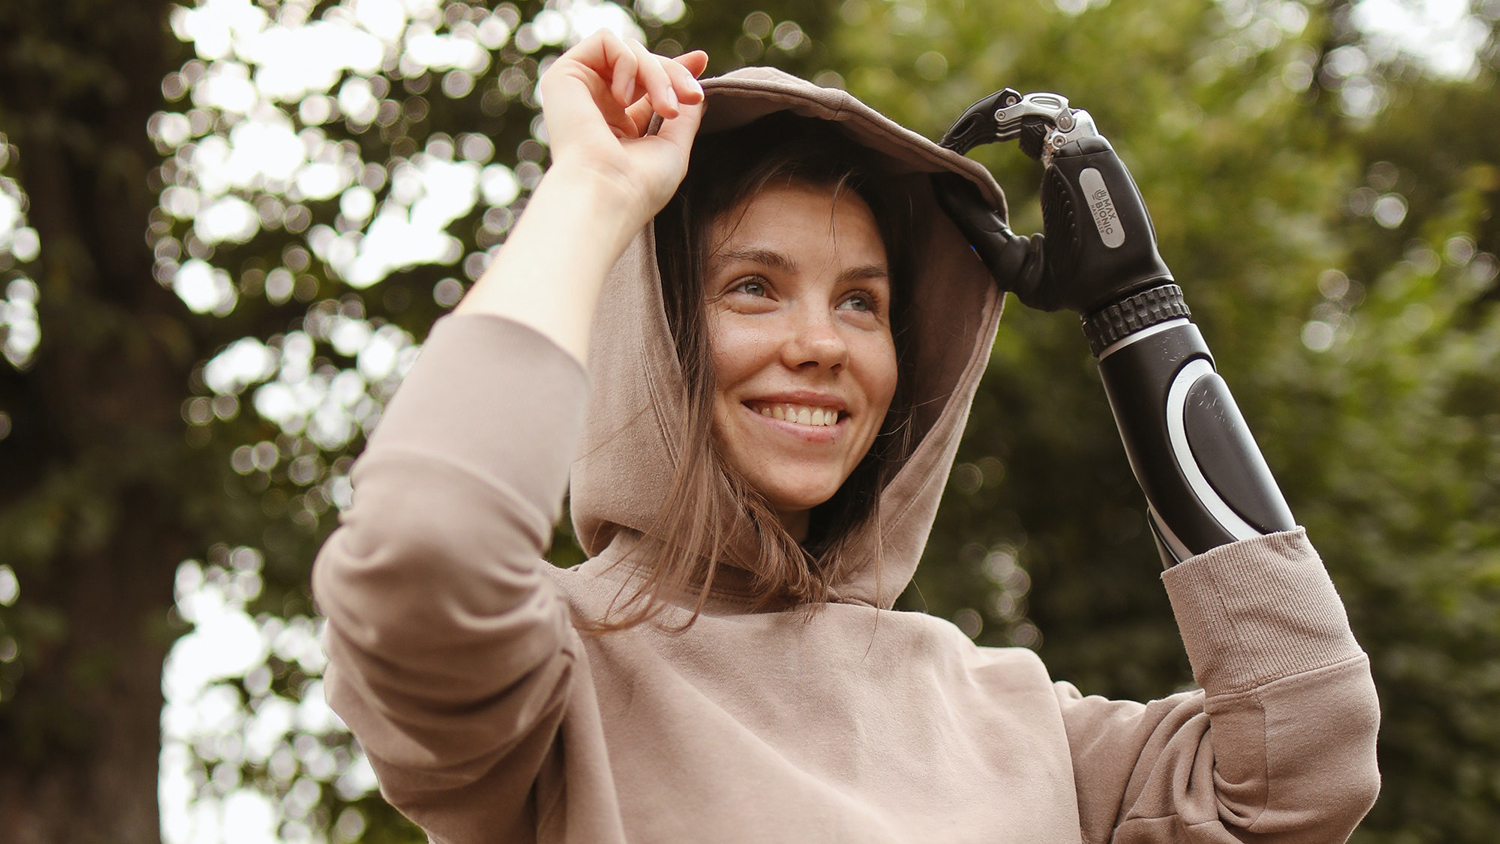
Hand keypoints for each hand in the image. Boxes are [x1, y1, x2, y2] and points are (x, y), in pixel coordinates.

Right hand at [538, 32, 707, 224]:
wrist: (606, 193)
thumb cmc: (640, 184)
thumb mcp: (673, 147)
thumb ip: (685, 117)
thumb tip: (696, 91)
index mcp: (617, 126)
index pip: (645, 85)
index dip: (673, 69)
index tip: (701, 60)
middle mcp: (596, 106)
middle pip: (643, 64)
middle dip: (674, 74)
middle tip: (691, 98)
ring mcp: (580, 90)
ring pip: (630, 51)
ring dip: (657, 74)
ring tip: (664, 109)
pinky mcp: (564, 75)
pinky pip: (605, 40)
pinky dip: (627, 63)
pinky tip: (624, 98)